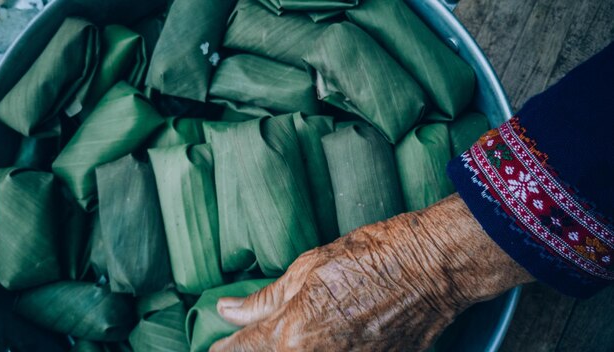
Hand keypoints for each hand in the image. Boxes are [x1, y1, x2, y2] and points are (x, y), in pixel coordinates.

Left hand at [210, 194, 533, 351]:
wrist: (432, 267)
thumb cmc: (371, 255)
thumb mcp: (309, 267)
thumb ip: (265, 299)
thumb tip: (227, 310)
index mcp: (294, 333)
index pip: (243, 351)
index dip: (223, 350)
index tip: (215, 349)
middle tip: (247, 342)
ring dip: (290, 349)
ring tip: (298, 331)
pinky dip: (322, 351)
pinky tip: (324, 338)